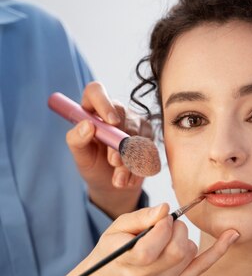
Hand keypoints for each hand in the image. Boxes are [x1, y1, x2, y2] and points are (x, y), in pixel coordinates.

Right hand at [39, 203, 239, 275]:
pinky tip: (232, 235)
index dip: (161, 225)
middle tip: (166, 223)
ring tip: (166, 235)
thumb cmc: (108, 253)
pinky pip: (201, 268)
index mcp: (127, 264)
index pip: (152, 245)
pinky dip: (218, 251)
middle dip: (176, 228)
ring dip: (183, 237)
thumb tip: (166, 208)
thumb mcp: (114, 230)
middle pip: (177, 250)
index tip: (160, 216)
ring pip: (188, 254)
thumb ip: (140, 218)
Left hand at [66, 81, 153, 217]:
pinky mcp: (148, 136)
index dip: (103, 102)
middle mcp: (115, 111)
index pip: (95, 91)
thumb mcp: (80, 156)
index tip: (110, 122)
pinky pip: (149, 148)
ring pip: (137, 134)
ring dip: (129, 160)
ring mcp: (134, 122)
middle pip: (121, 112)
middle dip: (119, 140)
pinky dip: (139, 167)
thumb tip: (87, 125)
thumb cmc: (93, 164)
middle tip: (114, 162)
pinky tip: (129, 179)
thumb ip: (77, 140)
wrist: (112, 184)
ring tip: (119, 180)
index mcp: (92, 109)